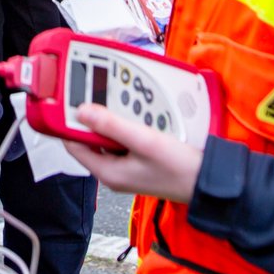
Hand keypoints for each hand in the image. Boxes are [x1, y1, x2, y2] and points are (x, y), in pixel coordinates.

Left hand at [63, 102, 202, 201]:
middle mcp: (112, 171)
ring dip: (109, 118)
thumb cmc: (177, 167)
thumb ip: (111, 125)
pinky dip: (124, 124)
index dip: (68, 122)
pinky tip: (133, 112)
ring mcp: (125, 167)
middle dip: (91, 116)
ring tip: (115, 99)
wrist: (206, 181)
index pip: (73, 145)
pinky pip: (122, 139)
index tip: (68, 99)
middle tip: (95, 92)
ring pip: (106, 137)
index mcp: (107, 172)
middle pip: (89, 139)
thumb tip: (81, 111)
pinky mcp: (137, 161)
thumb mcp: (142, 141)